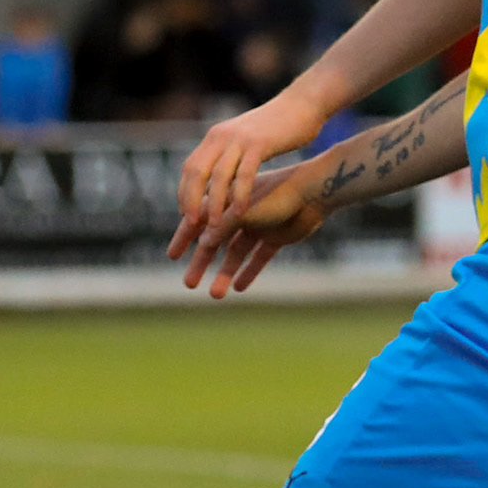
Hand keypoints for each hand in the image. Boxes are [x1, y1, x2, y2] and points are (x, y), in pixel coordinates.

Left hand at [170, 89, 330, 258]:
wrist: (303, 103)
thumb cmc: (278, 127)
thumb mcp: (246, 139)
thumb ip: (231, 154)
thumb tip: (221, 178)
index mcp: (216, 136)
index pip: (190, 166)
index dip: (185, 191)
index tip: (186, 214)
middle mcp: (222, 136)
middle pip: (196, 171)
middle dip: (191, 199)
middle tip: (191, 225)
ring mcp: (240, 139)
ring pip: (218, 175)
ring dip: (215, 203)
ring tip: (215, 226)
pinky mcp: (259, 143)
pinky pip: (244, 173)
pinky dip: (240, 194)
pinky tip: (240, 212)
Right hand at [170, 164, 328, 301]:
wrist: (315, 192)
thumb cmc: (277, 195)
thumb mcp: (244, 211)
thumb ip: (223, 224)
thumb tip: (202, 240)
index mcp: (229, 200)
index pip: (200, 221)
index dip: (185, 238)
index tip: (172, 256)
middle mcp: (241, 213)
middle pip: (215, 242)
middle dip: (201, 263)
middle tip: (188, 284)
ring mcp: (259, 226)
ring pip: (236, 254)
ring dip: (224, 273)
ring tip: (215, 296)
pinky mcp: (277, 237)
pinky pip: (259, 258)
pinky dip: (249, 272)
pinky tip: (238, 288)